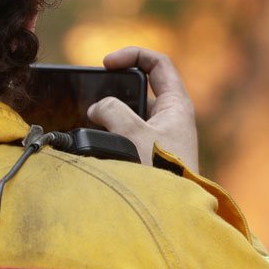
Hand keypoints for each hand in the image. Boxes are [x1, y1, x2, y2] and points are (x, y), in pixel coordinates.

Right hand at [86, 47, 199, 173]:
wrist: (174, 214)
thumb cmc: (163, 174)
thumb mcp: (134, 135)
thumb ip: (112, 113)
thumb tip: (97, 109)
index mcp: (177, 104)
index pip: (158, 64)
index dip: (133, 55)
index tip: (107, 63)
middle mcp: (171, 117)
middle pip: (140, 88)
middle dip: (115, 90)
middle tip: (95, 98)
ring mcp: (161, 135)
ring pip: (131, 112)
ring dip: (110, 114)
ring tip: (92, 122)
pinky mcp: (151, 153)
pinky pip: (127, 133)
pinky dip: (111, 132)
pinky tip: (96, 141)